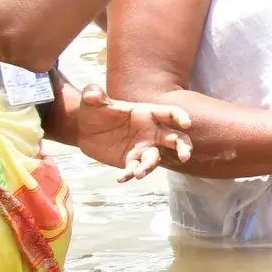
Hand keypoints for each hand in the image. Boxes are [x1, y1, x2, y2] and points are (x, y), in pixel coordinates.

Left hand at [68, 82, 192, 181]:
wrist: (85, 130)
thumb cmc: (95, 111)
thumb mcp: (93, 101)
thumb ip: (94, 95)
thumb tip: (90, 94)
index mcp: (148, 113)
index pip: (170, 114)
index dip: (180, 117)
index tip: (187, 124)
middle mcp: (151, 131)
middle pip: (175, 138)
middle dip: (183, 147)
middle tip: (185, 157)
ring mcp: (143, 147)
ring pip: (155, 158)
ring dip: (150, 166)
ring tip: (139, 173)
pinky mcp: (131, 160)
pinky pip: (135, 169)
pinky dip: (129, 174)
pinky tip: (121, 178)